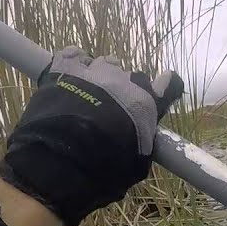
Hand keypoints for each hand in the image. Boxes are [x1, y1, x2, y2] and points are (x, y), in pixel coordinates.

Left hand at [0, 47, 183, 225]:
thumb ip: (141, 145)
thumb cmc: (101, 170)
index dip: (165, 88)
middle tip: (112, 110)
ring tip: (87, 95)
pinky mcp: (64, 68)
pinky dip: (75, 64)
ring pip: (104, 64)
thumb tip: (139, 144)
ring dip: (100, 77)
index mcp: (146, 104)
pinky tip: (68, 78)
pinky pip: (74, 55)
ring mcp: (95, 71)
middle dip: (125, 90)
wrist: (56, 159)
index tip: (159, 95)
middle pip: (132, 76)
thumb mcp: (133, 167)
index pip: (170, 84)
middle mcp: (125, 81)